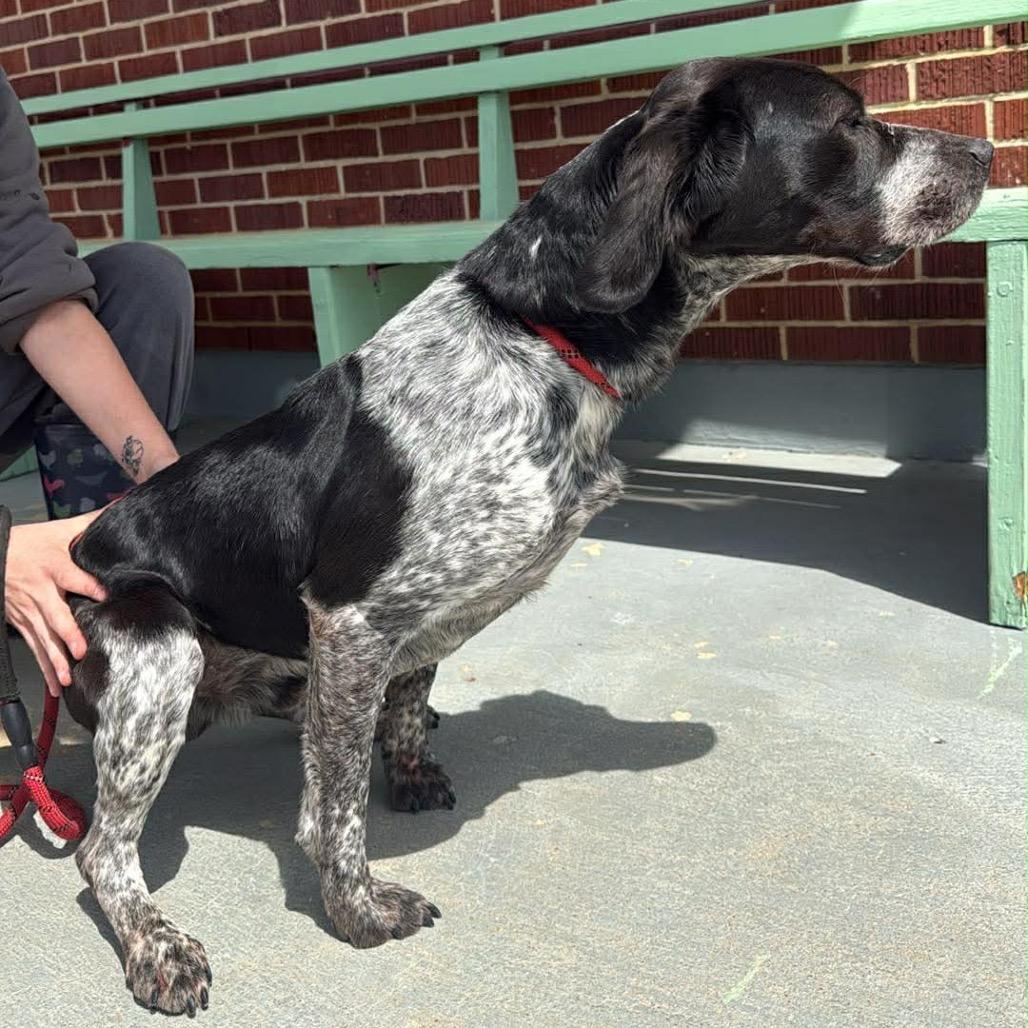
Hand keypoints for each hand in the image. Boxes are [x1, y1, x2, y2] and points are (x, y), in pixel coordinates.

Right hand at [5, 511, 105, 695]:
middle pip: (54, 614)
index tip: (104, 596)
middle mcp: (41, 591)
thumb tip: (120, 507)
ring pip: (42, 638)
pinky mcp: (21, 622)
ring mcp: (28, 610)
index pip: (74, 577)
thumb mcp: (60, 531)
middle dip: (66, 633)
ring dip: (54, 659)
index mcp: (54, 567)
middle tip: (79, 649)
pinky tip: (57, 684)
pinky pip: (34, 647)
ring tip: (67, 677)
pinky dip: (45, 667)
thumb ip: (90, 523)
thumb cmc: (30, 543)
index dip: (90, 586)